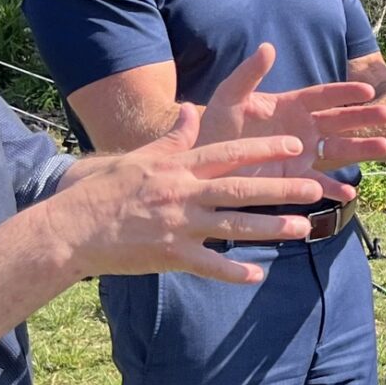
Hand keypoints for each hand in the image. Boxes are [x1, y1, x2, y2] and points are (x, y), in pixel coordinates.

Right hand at [50, 106, 329, 284]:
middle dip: (280, 188)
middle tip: (314, 186)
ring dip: (270, 228)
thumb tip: (190, 109)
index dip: (262, 148)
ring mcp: (176, 226)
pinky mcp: (168, 255)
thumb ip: (172, 137)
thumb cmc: (105, 192)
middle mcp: (181, 194)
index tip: (293, 144)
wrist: (71, 228)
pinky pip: (207, 264)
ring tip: (303, 227)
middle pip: (239, 189)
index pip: (227, 153)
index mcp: (176, 167)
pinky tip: (257, 275)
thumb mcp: (140, 157)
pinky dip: (232, 272)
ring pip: (233, 226)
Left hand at [198, 44, 385, 200]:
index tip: (368, 90)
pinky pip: (319, 182)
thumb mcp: (229, 96)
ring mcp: (302, 153)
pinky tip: (349, 192)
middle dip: (363, 118)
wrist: (206, 159)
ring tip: (384, 146)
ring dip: (361, 148)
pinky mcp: (295, 177)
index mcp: (291, 105)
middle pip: (339, 121)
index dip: (345, 93)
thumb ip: (249, 74)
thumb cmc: (217, 124)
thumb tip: (267, 47)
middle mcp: (303, 127)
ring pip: (338, 149)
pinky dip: (333, 187)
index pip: (324, 96)